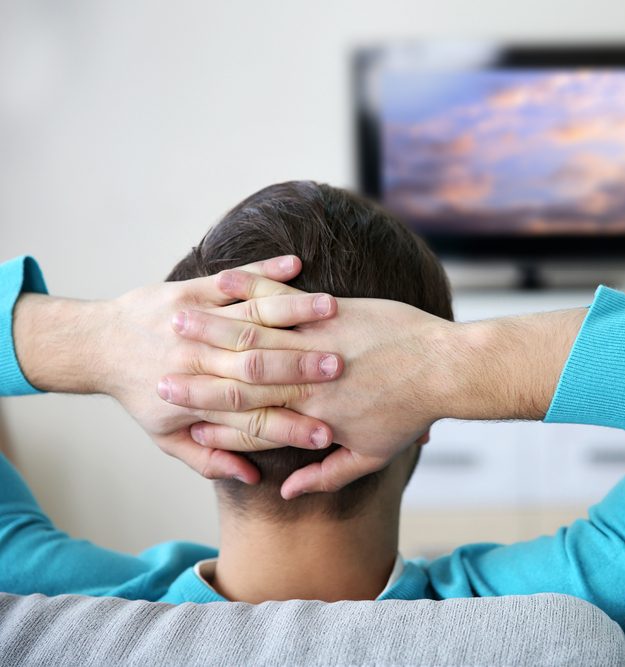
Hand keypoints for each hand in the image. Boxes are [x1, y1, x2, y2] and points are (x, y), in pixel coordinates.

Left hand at [13, 256, 342, 482]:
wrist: (98, 345)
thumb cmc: (140, 393)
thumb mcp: (167, 437)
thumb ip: (210, 459)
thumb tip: (250, 477)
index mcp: (200, 401)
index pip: (254, 419)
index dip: (290, 428)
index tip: (327, 435)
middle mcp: (201, 361)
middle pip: (261, 366)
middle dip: (303, 367)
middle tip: (342, 368)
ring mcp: (197, 321)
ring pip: (253, 316)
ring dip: (293, 311)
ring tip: (331, 310)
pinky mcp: (192, 290)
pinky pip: (233, 280)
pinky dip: (264, 270)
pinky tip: (295, 265)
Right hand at [163, 271, 586, 498]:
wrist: (447, 370)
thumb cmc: (410, 413)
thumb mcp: (370, 455)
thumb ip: (325, 474)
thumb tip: (285, 489)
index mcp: (310, 414)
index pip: (245, 418)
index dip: (205, 414)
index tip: (174, 407)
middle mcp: (305, 379)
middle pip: (238, 376)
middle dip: (195, 371)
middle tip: (159, 364)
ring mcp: (316, 341)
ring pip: (255, 334)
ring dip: (213, 326)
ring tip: (179, 318)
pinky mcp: (332, 312)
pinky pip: (285, 300)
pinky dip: (254, 290)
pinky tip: (227, 282)